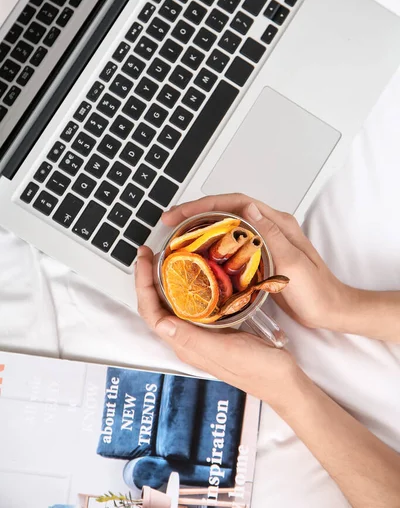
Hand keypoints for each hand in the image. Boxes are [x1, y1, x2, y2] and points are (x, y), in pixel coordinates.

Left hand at [135, 245, 297, 406]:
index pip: (152, 314)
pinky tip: (195, 275)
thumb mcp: (226, 352)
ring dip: (163, 281)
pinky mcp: (215, 330)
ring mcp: (201, 335)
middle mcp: (189, 340)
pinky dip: (186, 287)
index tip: (144, 259)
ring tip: (165, 258)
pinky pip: (192, 306)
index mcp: (186, 346)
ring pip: (172, 305)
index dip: (143, 285)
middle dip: (148, 279)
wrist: (284, 381)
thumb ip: (194, 340)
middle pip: (157, 307)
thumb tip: (162, 323)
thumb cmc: (260, 370)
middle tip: (150, 252)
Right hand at [162, 194, 350, 330]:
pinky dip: (212, 242)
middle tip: (171, 220)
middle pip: (227, 209)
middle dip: (197, 211)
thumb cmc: (317, 291)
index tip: (182, 213)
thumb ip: (272, 235)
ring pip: (227, 224)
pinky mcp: (262, 256)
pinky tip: (199, 252)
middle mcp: (270, 227)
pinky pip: (231, 242)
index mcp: (278, 223)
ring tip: (178, 232)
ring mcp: (265, 241)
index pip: (236, 203)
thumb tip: (249, 210)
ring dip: (202, 224)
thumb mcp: (293, 263)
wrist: (331, 310)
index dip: (206, 204)